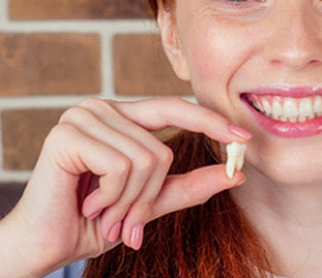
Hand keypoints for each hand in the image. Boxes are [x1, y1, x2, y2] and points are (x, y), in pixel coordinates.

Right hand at [2, 97, 249, 276]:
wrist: (45, 245)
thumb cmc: (94, 221)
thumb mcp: (150, 202)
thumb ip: (190, 185)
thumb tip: (237, 174)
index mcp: (122, 117)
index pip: (175, 108)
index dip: (210, 121)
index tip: (244, 138)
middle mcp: (103, 108)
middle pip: (162, 148)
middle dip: (150, 195)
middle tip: (128, 222)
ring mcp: (84, 116)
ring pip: (145, 159)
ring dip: (129, 201)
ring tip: (103, 213)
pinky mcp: (68, 134)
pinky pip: (121, 166)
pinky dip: (112, 197)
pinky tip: (88, 204)